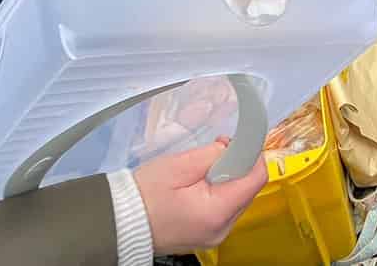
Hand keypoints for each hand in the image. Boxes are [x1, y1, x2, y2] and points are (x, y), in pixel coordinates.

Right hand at [132, 139, 267, 253]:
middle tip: (215, 150)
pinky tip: (200, 182)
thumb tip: (233, 148)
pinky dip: (219, 191)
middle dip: (237, 165)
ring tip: (203, 167)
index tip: (236, 141)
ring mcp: (216, 235)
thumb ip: (213, 155)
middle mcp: (222, 229)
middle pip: (248, 189)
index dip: (251, 154)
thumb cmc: (145, 193)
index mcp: (217, 212)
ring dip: (228, 177)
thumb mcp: (179, 165)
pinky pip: (225, 208)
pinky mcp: (208, 234)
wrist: (120, 221)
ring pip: (238, 198)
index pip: (255, 179)